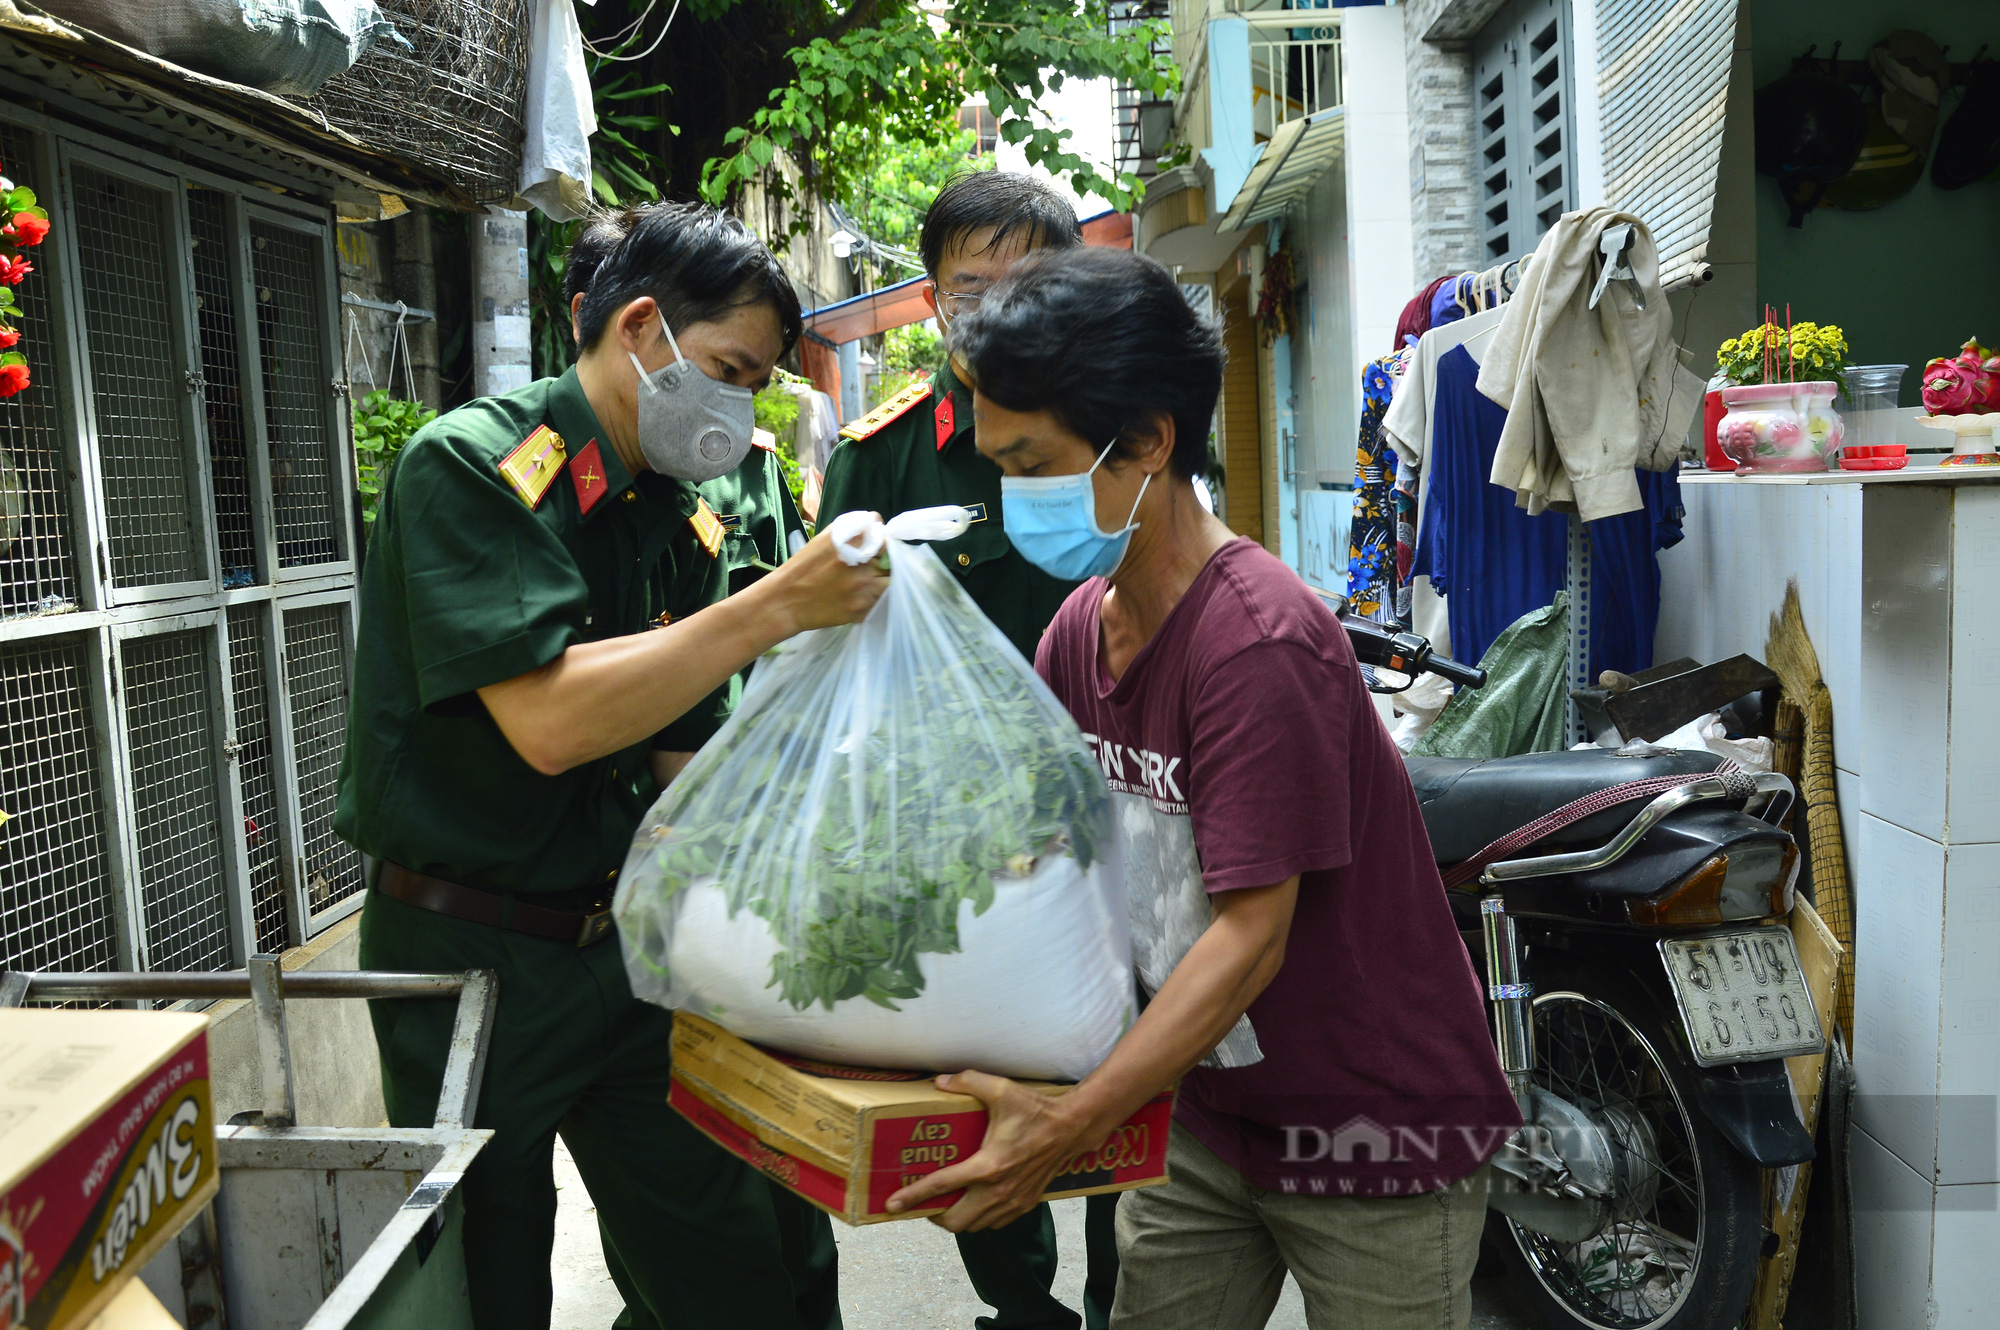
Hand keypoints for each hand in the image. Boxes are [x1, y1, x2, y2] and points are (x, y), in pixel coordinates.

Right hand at [754, 517, 889, 632]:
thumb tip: (876, 526)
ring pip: (890, 583)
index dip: (882, 543)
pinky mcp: (862, 609)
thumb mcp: (823, 539)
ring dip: (884, 582)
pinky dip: (875, 599)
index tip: (877, 549)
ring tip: (869, 583)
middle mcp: (861, 565)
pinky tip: (861, 597)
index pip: (884, 538)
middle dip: (886, 564)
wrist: (786, 601)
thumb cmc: (803, 568)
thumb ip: (851, 530)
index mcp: (850, 543)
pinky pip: (881, 602)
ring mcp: (864, 589)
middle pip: (892, 562)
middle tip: (874, 568)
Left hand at [884, 1071, 1094, 1231]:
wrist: (1071, 1129)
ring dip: (956, 1219)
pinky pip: (993, 1223)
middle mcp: (997, 1190)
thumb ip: (968, 1081)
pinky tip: (974, 1201)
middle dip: (933, 1215)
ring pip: (973, 1227)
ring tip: (946, 1202)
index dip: (913, 1196)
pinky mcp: (1024, 1205)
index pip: (941, 1186)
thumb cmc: (1036, 1110)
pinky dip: (979, 1218)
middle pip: (954, 1221)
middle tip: (924, 1201)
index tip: (892, 1204)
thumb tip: (939, 1081)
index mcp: (987, 1166)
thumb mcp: (1001, 1089)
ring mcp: (1012, 1202)